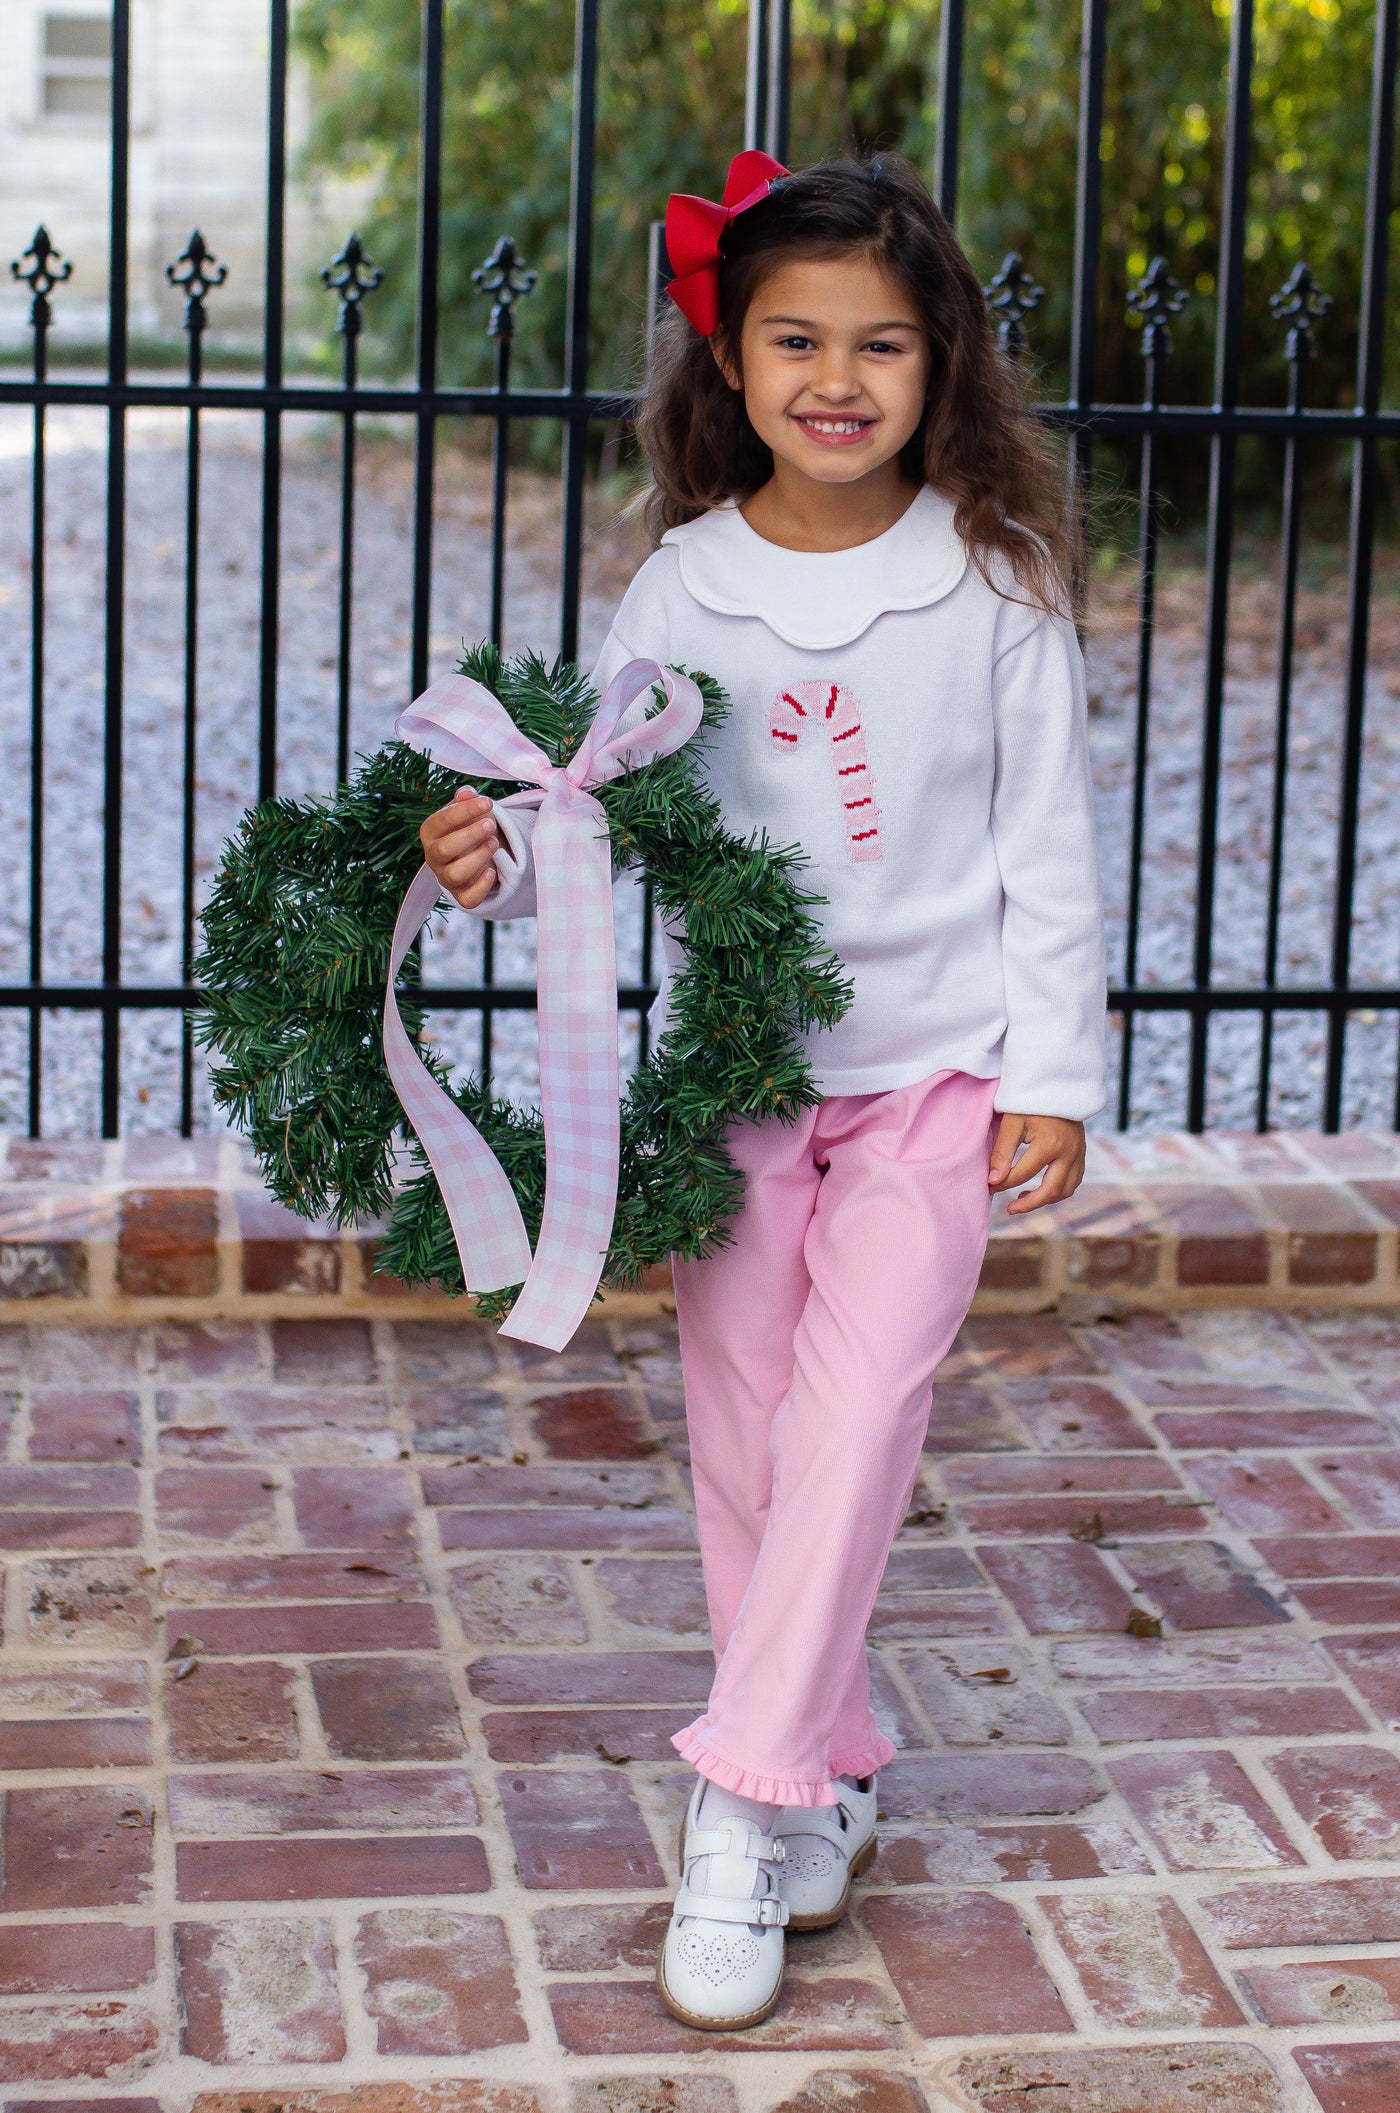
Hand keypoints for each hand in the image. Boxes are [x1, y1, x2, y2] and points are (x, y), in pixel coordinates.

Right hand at [419, 788, 499, 908]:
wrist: (474, 852)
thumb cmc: (468, 826)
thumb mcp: (466, 809)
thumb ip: (466, 798)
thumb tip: (467, 793)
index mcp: (430, 833)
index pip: (441, 821)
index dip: (465, 811)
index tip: (487, 802)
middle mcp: (434, 857)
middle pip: (444, 850)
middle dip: (470, 836)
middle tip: (491, 825)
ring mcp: (446, 878)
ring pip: (455, 875)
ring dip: (478, 858)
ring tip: (494, 843)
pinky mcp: (462, 895)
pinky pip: (468, 899)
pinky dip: (481, 887)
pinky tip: (492, 871)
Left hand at [988, 1112, 1085, 1214]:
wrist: (1056, 1085)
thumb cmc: (1030, 1102)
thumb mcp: (1012, 1122)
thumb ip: (1002, 1152)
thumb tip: (993, 1181)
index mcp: (1050, 1144)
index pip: (1022, 1174)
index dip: (1003, 1183)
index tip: (989, 1186)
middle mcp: (1069, 1152)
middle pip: (1050, 1191)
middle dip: (1029, 1204)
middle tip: (1009, 1209)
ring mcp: (1079, 1154)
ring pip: (1066, 1190)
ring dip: (1045, 1199)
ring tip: (1023, 1200)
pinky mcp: (1082, 1153)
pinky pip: (1074, 1181)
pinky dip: (1058, 1190)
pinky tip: (1040, 1188)